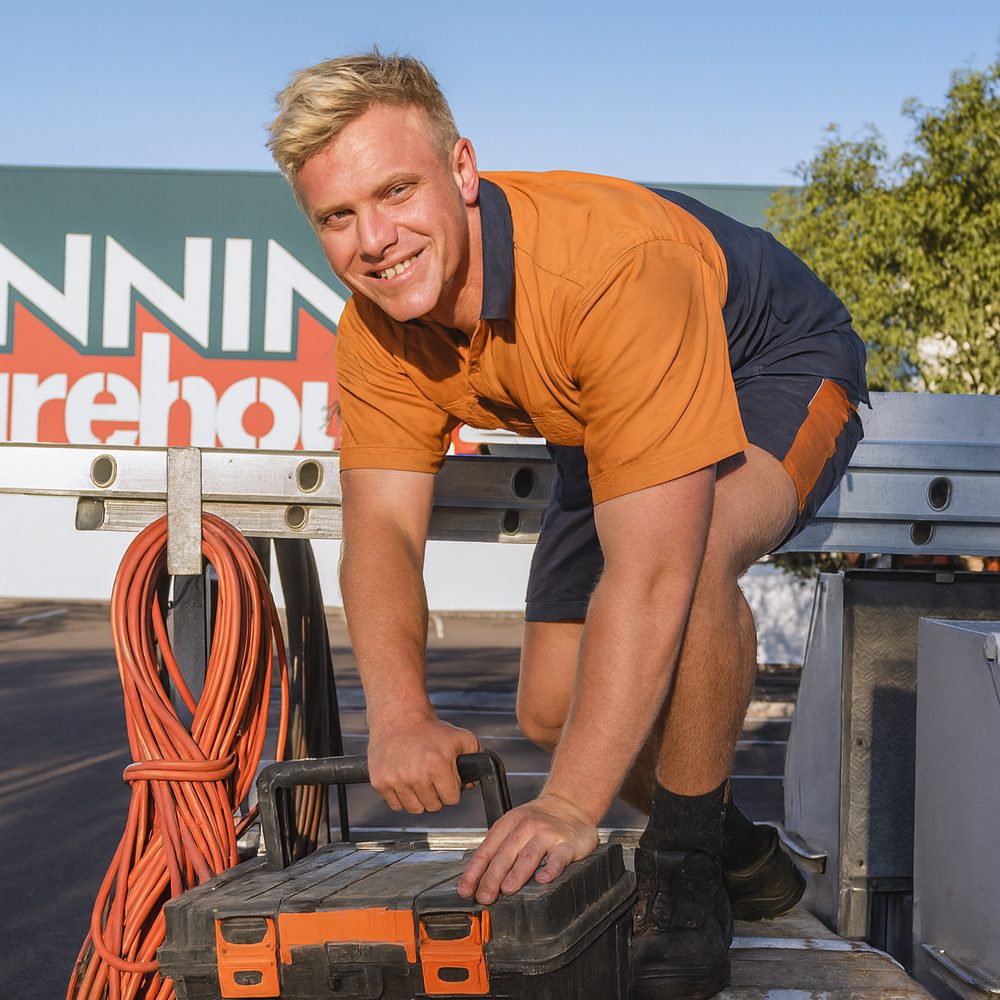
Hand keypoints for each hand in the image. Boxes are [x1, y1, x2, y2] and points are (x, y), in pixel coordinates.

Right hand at [367, 714, 481, 813]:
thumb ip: (477, 757)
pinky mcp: (379, 781)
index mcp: (438, 764)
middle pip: (433, 806)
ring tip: (418, 778)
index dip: (451, 788)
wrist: (399, 717)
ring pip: (414, 809)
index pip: (451, 799)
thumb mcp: (461, 737)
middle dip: (436, 794)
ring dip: (419, 798)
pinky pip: (395, 805)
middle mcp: (416, 774)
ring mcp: (396, 779)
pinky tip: (404, 779)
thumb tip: (472, 783)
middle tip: (431, 776)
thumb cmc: (430, 729)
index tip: (445, 777)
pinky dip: (401, 796)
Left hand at [457, 793, 599, 903]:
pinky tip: (543, 880)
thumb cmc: (540, 820)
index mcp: (509, 823)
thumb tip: (479, 879)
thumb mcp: (515, 825)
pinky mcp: (567, 843)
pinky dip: (550, 869)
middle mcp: (526, 827)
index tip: (466, 889)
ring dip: (517, 873)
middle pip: (505, 854)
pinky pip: (558, 857)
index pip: (487, 849)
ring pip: (529, 855)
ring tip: (507, 889)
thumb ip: (500, 848)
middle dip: (492, 878)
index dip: (474, 871)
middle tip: (485, 896)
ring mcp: (547, 834)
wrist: (570, 804)